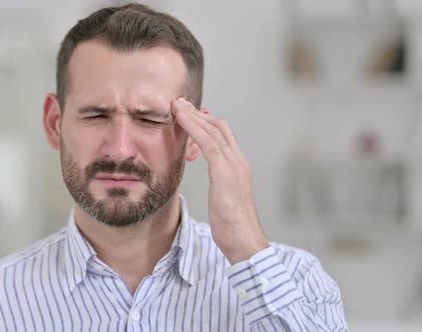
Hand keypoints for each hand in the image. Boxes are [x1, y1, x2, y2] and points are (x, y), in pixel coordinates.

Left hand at [172, 97, 268, 263]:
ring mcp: (234, 165)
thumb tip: (217, 188)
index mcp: (238, 167)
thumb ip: (221, 187)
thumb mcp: (225, 200)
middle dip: (198, 113)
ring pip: (213, 130)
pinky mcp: (226, 173)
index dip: (206, 122)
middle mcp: (238, 161)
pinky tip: (180, 119)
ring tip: (176, 105)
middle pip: (219, 127)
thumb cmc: (232, 227)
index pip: (223, 136)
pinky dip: (194, 127)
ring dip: (193, 115)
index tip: (189, 114)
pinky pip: (208, 143)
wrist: (244, 242)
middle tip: (179, 103)